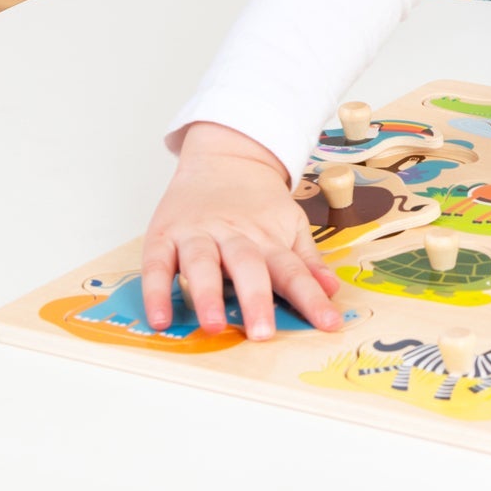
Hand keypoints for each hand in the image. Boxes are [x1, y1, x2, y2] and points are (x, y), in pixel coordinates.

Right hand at [141, 121, 342, 339]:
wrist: (225, 156)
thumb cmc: (258, 203)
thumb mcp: (290, 223)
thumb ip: (308, 260)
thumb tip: (333, 290)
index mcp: (268, 237)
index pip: (293, 270)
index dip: (311, 298)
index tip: (329, 325)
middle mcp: (233, 235)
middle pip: (247, 266)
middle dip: (256, 298)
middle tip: (262, 334)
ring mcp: (197, 234)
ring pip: (202, 263)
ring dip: (207, 295)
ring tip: (213, 326)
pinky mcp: (164, 236)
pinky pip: (157, 265)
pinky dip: (156, 291)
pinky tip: (159, 318)